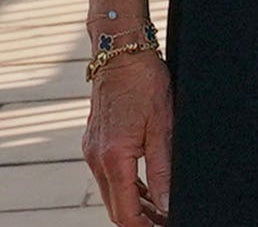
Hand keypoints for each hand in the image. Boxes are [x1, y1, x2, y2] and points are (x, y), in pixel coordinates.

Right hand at [84, 52, 172, 225]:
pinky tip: (145, 188)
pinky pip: (108, 176)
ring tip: (161, 211)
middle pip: (115, 209)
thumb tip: (166, 206)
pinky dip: (126, 188)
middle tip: (166, 222)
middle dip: (141, 222)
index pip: (126, 213)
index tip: (166, 226)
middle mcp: (96, 157)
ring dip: (134, 207)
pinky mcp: (93, 141)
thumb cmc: (144, 81)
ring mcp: (92, 148)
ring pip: (111, 194)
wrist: (119, 49)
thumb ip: (163, 172)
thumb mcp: (163, 127)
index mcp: (114, 156)